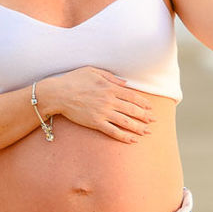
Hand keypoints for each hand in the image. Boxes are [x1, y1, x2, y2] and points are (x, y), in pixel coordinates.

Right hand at [37, 68, 154, 141]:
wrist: (57, 93)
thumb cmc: (73, 80)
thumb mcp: (93, 71)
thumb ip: (111, 77)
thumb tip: (126, 83)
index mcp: (110, 87)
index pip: (132, 96)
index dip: (143, 103)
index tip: (151, 108)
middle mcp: (109, 100)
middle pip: (132, 110)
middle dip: (145, 116)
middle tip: (154, 121)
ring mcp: (103, 112)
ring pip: (126, 122)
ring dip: (139, 128)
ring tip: (147, 132)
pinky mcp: (95, 122)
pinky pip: (113, 131)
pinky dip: (124, 136)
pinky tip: (133, 140)